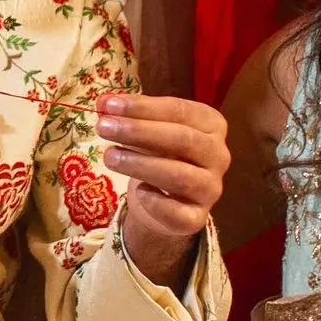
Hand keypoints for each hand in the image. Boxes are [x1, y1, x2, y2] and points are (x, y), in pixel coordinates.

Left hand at [94, 93, 227, 289]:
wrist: (164, 202)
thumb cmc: (158, 154)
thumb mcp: (143, 130)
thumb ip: (126, 115)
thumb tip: (103, 102)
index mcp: (211, 125)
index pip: (180, 110)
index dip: (143, 107)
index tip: (108, 104)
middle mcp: (218, 155)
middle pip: (183, 139)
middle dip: (139, 132)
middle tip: (104, 127)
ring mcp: (211, 188)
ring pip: (181, 175)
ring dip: (140, 164)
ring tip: (109, 156)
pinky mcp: (197, 218)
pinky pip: (178, 212)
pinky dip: (155, 202)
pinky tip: (138, 191)